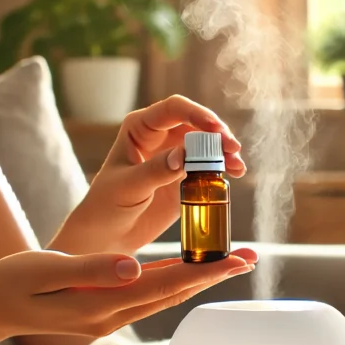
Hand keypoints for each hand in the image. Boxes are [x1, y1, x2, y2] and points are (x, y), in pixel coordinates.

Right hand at [0, 247, 256, 337]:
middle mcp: (113, 315)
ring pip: (165, 296)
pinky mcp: (107, 311)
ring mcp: (111, 317)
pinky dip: (175, 281)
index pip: (164, 285)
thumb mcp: (46, 270)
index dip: (202, 271)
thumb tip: (133, 266)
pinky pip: (150, 296)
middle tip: (250, 257)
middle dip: (213, 275)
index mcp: (102, 304)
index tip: (234, 259)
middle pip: (174, 293)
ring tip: (231, 261)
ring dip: (199, 279)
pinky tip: (190, 270)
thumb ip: (90, 270)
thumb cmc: (15, 282)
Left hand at [52, 95, 245, 254]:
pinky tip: (236, 173)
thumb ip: (156, 170)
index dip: (196, 114)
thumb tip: (185, 155)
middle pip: (196, 124)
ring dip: (224, 150)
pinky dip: (224, 166)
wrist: (108, 234)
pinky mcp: (186, 176)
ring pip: (207, 143)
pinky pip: (210, 165)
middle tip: (232, 149)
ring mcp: (175, 155)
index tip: (215, 128)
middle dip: (217, 133)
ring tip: (237, 165)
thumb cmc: (107, 205)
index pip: (172, 110)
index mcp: (140, 128)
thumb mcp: (129, 187)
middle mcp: (160, 136)